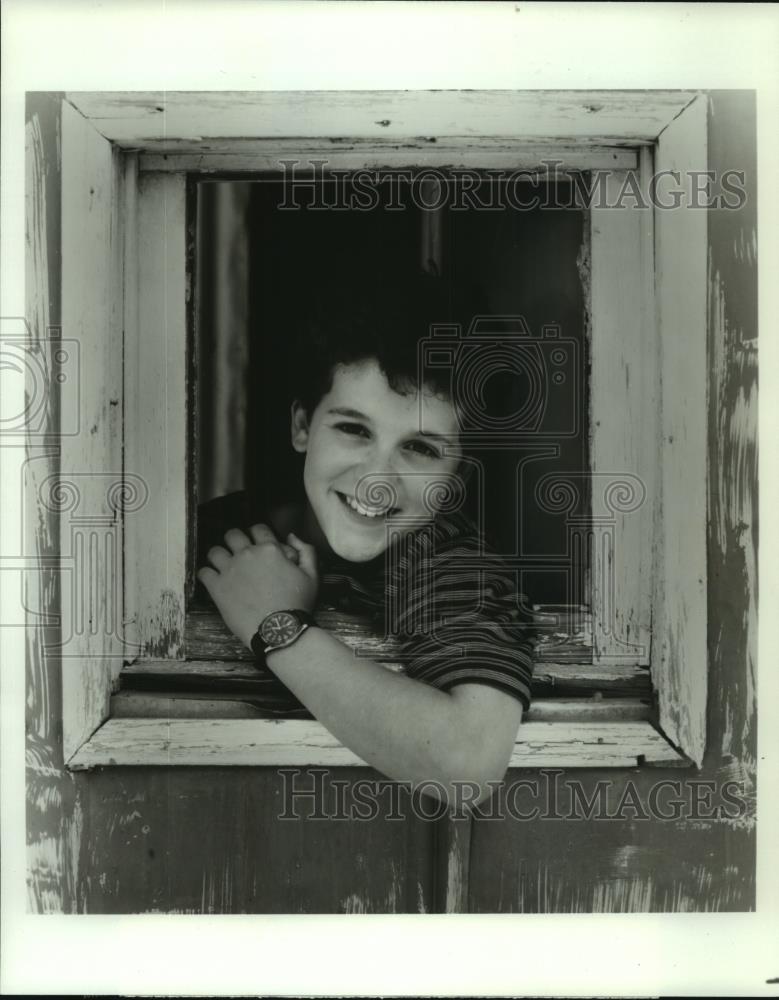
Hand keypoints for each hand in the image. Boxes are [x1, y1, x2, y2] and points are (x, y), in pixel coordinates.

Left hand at [197, 524, 318, 647]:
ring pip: (214, 551)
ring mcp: (230, 570)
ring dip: (219, 556)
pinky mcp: (218, 588)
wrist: (279, 630)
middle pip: (232, 535)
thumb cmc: (297, 604)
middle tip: (238, 551)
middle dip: (235, 540)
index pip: (258, 528)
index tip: (256, 542)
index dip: (257, 533)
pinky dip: (207, 574)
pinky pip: (204, 572)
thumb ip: (306, 551)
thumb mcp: (312, 575)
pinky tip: (213, 579)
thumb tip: (291, 536)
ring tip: (223, 564)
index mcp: (270, 550)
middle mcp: (247, 555)